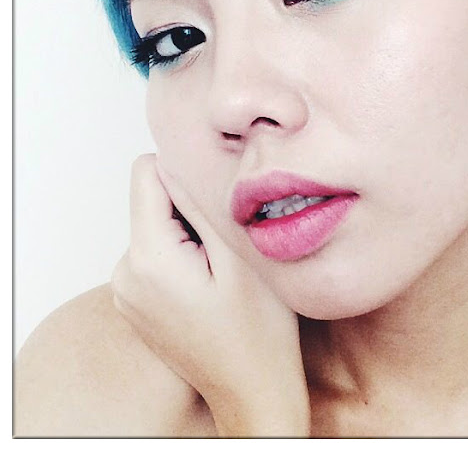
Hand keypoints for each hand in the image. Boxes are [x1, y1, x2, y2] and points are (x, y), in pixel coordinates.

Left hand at [112, 154, 309, 436]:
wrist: (253, 392)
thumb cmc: (260, 331)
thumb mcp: (241, 256)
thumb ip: (203, 202)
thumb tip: (181, 158)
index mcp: (147, 257)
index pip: (146, 172)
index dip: (184, 172)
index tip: (216, 198)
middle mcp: (124, 272)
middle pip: (150, 199)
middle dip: (188, 208)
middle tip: (226, 243)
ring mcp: (126, 291)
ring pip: (155, 225)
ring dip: (186, 233)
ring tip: (220, 269)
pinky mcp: (136, 301)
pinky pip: (154, 252)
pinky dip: (180, 255)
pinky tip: (209, 284)